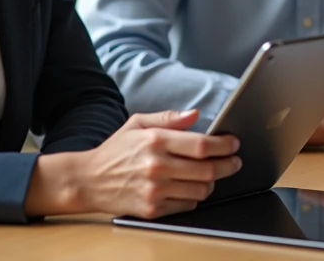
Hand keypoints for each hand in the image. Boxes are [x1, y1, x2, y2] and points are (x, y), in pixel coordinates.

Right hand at [54, 109, 241, 219]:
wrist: (88, 180)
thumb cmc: (116, 150)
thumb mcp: (138, 123)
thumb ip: (169, 118)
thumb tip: (195, 114)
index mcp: (155, 141)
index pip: (201, 144)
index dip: (224, 145)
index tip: (234, 143)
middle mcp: (156, 166)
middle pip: (207, 169)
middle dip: (228, 165)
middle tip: (235, 161)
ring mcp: (154, 190)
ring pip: (201, 190)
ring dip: (213, 182)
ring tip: (212, 174)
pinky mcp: (152, 210)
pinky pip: (187, 205)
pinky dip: (195, 197)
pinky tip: (191, 187)